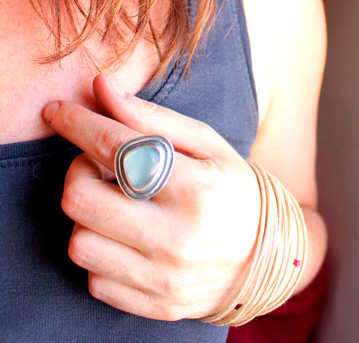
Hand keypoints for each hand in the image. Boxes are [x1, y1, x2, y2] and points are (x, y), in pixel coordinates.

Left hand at [42, 74, 260, 320]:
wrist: (265, 256)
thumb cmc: (234, 192)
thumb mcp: (208, 146)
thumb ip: (154, 117)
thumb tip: (101, 89)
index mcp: (198, 190)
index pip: (117, 149)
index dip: (79, 124)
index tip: (59, 112)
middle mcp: (179, 239)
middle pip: (82, 200)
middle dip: (77, 173)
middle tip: (100, 167)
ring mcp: (165, 278)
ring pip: (80, 244)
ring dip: (88, 216)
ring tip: (116, 205)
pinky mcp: (157, 304)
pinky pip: (95, 280)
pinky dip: (102, 252)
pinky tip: (125, 238)